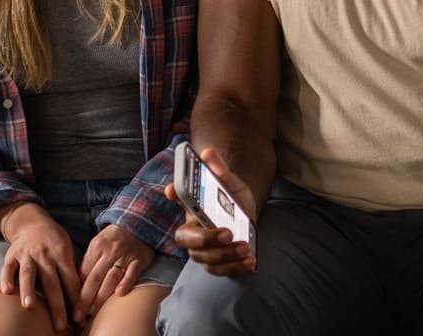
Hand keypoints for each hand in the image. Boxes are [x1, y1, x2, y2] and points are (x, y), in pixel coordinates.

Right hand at [0, 202, 82, 331]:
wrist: (31, 222)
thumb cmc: (53, 240)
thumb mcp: (67, 248)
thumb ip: (71, 269)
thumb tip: (82, 294)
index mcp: (61, 255)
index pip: (70, 279)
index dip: (75, 298)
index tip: (79, 316)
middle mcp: (44, 255)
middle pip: (52, 282)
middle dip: (57, 305)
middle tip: (60, 325)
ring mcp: (27, 255)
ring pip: (28, 274)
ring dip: (29, 290)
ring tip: (30, 306)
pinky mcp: (12, 255)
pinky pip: (8, 268)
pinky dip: (6, 279)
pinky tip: (7, 292)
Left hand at [75, 224, 154, 319]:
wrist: (137, 222)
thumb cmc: (114, 237)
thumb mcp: (97, 243)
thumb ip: (89, 261)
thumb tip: (78, 284)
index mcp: (97, 247)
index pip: (84, 272)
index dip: (77, 291)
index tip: (72, 306)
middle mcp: (110, 251)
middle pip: (95, 278)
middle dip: (85, 299)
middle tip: (78, 315)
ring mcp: (126, 255)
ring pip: (111, 278)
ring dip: (101, 297)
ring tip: (93, 311)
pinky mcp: (140, 259)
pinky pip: (133, 273)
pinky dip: (126, 283)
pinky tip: (119, 294)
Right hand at [165, 147, 257, 275]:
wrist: (246, 218)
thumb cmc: (232, 199)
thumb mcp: (230, 184)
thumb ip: (220, 171)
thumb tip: (208, 152)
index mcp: (192, 208)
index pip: (178, 200)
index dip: (174, 194)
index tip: (172, 187)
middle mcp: (192, 232)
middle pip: (188, 240)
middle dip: (206, 239)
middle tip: (228, 233)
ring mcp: (203, 251)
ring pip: (206, 259)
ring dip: (226, 255)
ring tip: (245, 247)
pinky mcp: (217, 264)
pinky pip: (221, 271)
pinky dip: (236, 268)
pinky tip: (251, 261)